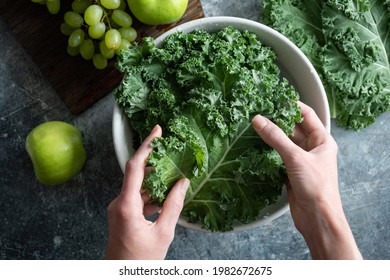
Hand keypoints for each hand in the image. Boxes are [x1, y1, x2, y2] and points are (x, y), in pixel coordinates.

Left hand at [105, 125, 189, 259]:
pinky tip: (167, 196)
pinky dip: (152, 194)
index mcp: (126, 205)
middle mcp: (119, 203)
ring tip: (175, 175)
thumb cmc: (140, 261)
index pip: (135, 167)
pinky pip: (138, 197)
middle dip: (156, 163)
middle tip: (173, 153)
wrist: (122, 276)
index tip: (157, 130)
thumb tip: (184, 183)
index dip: (147, 146)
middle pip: (137, 174)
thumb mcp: (163, 233)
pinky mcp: (122, 214)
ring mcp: (119, 208)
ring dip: (156, 181)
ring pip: (139, 187)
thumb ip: (174, 206)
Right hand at [252, 102, 361, 259]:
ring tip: (253, 127)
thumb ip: (276, 138)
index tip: (273, 99)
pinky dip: (268, 152)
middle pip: (292, 128)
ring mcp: (301, 161)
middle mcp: (312, 149)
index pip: (306, 115)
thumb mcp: (295, 158)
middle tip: (258, 112)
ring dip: (271, 137)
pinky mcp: (291, 173)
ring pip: (284, 143)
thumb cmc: (316, 187)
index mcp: (322, 141)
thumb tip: (258, 120)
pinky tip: (256, 147)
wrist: (317, 218)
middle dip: (277, 120)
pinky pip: (278, 157)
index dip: (290, 105)